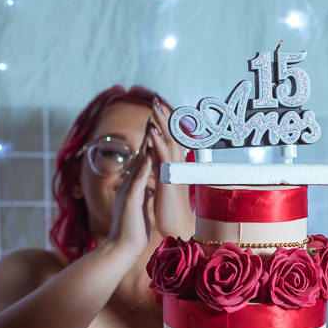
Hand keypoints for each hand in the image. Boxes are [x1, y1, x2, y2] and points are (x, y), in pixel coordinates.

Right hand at [104, 126, 155, 259]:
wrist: (122, 248)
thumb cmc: (132, 231)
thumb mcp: (141, 208)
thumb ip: (144, 196)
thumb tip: (149, 189)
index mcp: (135, 188)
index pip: (144, 163)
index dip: (151, 146)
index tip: (158, 130)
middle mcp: (130, 186)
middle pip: (140, 157)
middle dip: (147, 137)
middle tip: (153, 116)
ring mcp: (129, 191)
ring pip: (138, 164)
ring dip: (145, 145)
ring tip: (151, 126)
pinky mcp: (131, 200)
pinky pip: (138, 180)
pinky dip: (143, 167)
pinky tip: (149, 155)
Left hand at [150, 101, 198, 239]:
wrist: (175, 228)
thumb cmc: (168, 213)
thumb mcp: (162, 188)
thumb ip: (159, 175)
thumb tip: (154, 167)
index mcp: (171, 169)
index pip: (168, 141)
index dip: (164, 125)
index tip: (158, 109)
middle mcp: (175, 167)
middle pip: (171, 136)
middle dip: (164, 118)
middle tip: (157, 99)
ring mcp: (174, 173)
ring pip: (169, 142)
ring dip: (162, 124)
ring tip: (155, 106)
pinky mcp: (168, 181)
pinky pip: (163, 158)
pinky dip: (158, 142)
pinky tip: (152, 130)